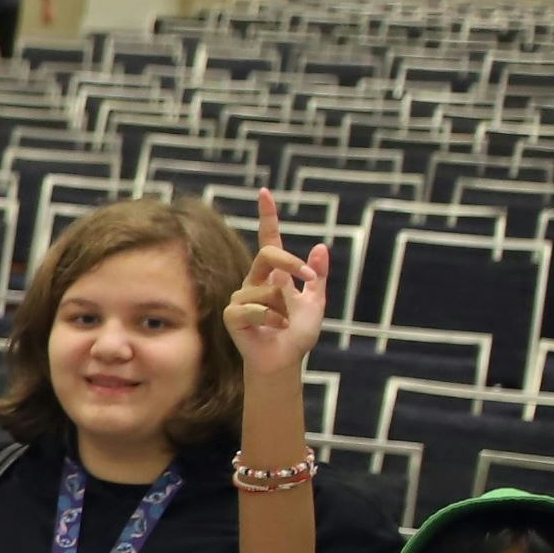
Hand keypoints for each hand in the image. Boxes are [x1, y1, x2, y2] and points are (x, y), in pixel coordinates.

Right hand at [227, 189, 331, 377]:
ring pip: (269, 288)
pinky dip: (272, 319)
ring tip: (283, 324)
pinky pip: (255, 307)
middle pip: (269, 254)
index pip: (270, 240)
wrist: (285, 360)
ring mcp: (240, 297)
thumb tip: (321, 247)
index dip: (268, 216)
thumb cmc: (297, 334)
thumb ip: (317, 276)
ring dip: (285, 307)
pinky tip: (272, 329)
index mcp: (273, 275)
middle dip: (290, 263)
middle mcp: (254, 281)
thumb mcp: (316, 302)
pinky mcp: (232, 315)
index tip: (265, 192)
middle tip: (306, 277)